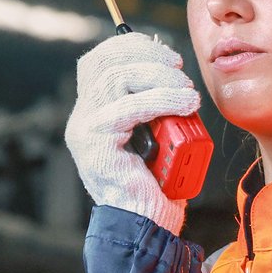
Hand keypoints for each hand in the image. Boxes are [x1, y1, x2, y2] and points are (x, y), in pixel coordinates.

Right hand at [64, 31, 201, 234]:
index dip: (132, 47)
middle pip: (105, 62)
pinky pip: (129, 108)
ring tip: (188, 93)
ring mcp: (85, 130)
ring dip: (159, 78)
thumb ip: (155, 102)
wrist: (147, 225)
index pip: (100, 61)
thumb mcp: (158, 132)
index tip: (167, 55)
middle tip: (179, 70)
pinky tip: (185, 103)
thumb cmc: (158, 183)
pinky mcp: (96, 144)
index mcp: (94, 112)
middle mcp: (83, 118)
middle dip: (147, 57)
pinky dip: (162, 100)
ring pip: (117, 79)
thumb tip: (168, 65)